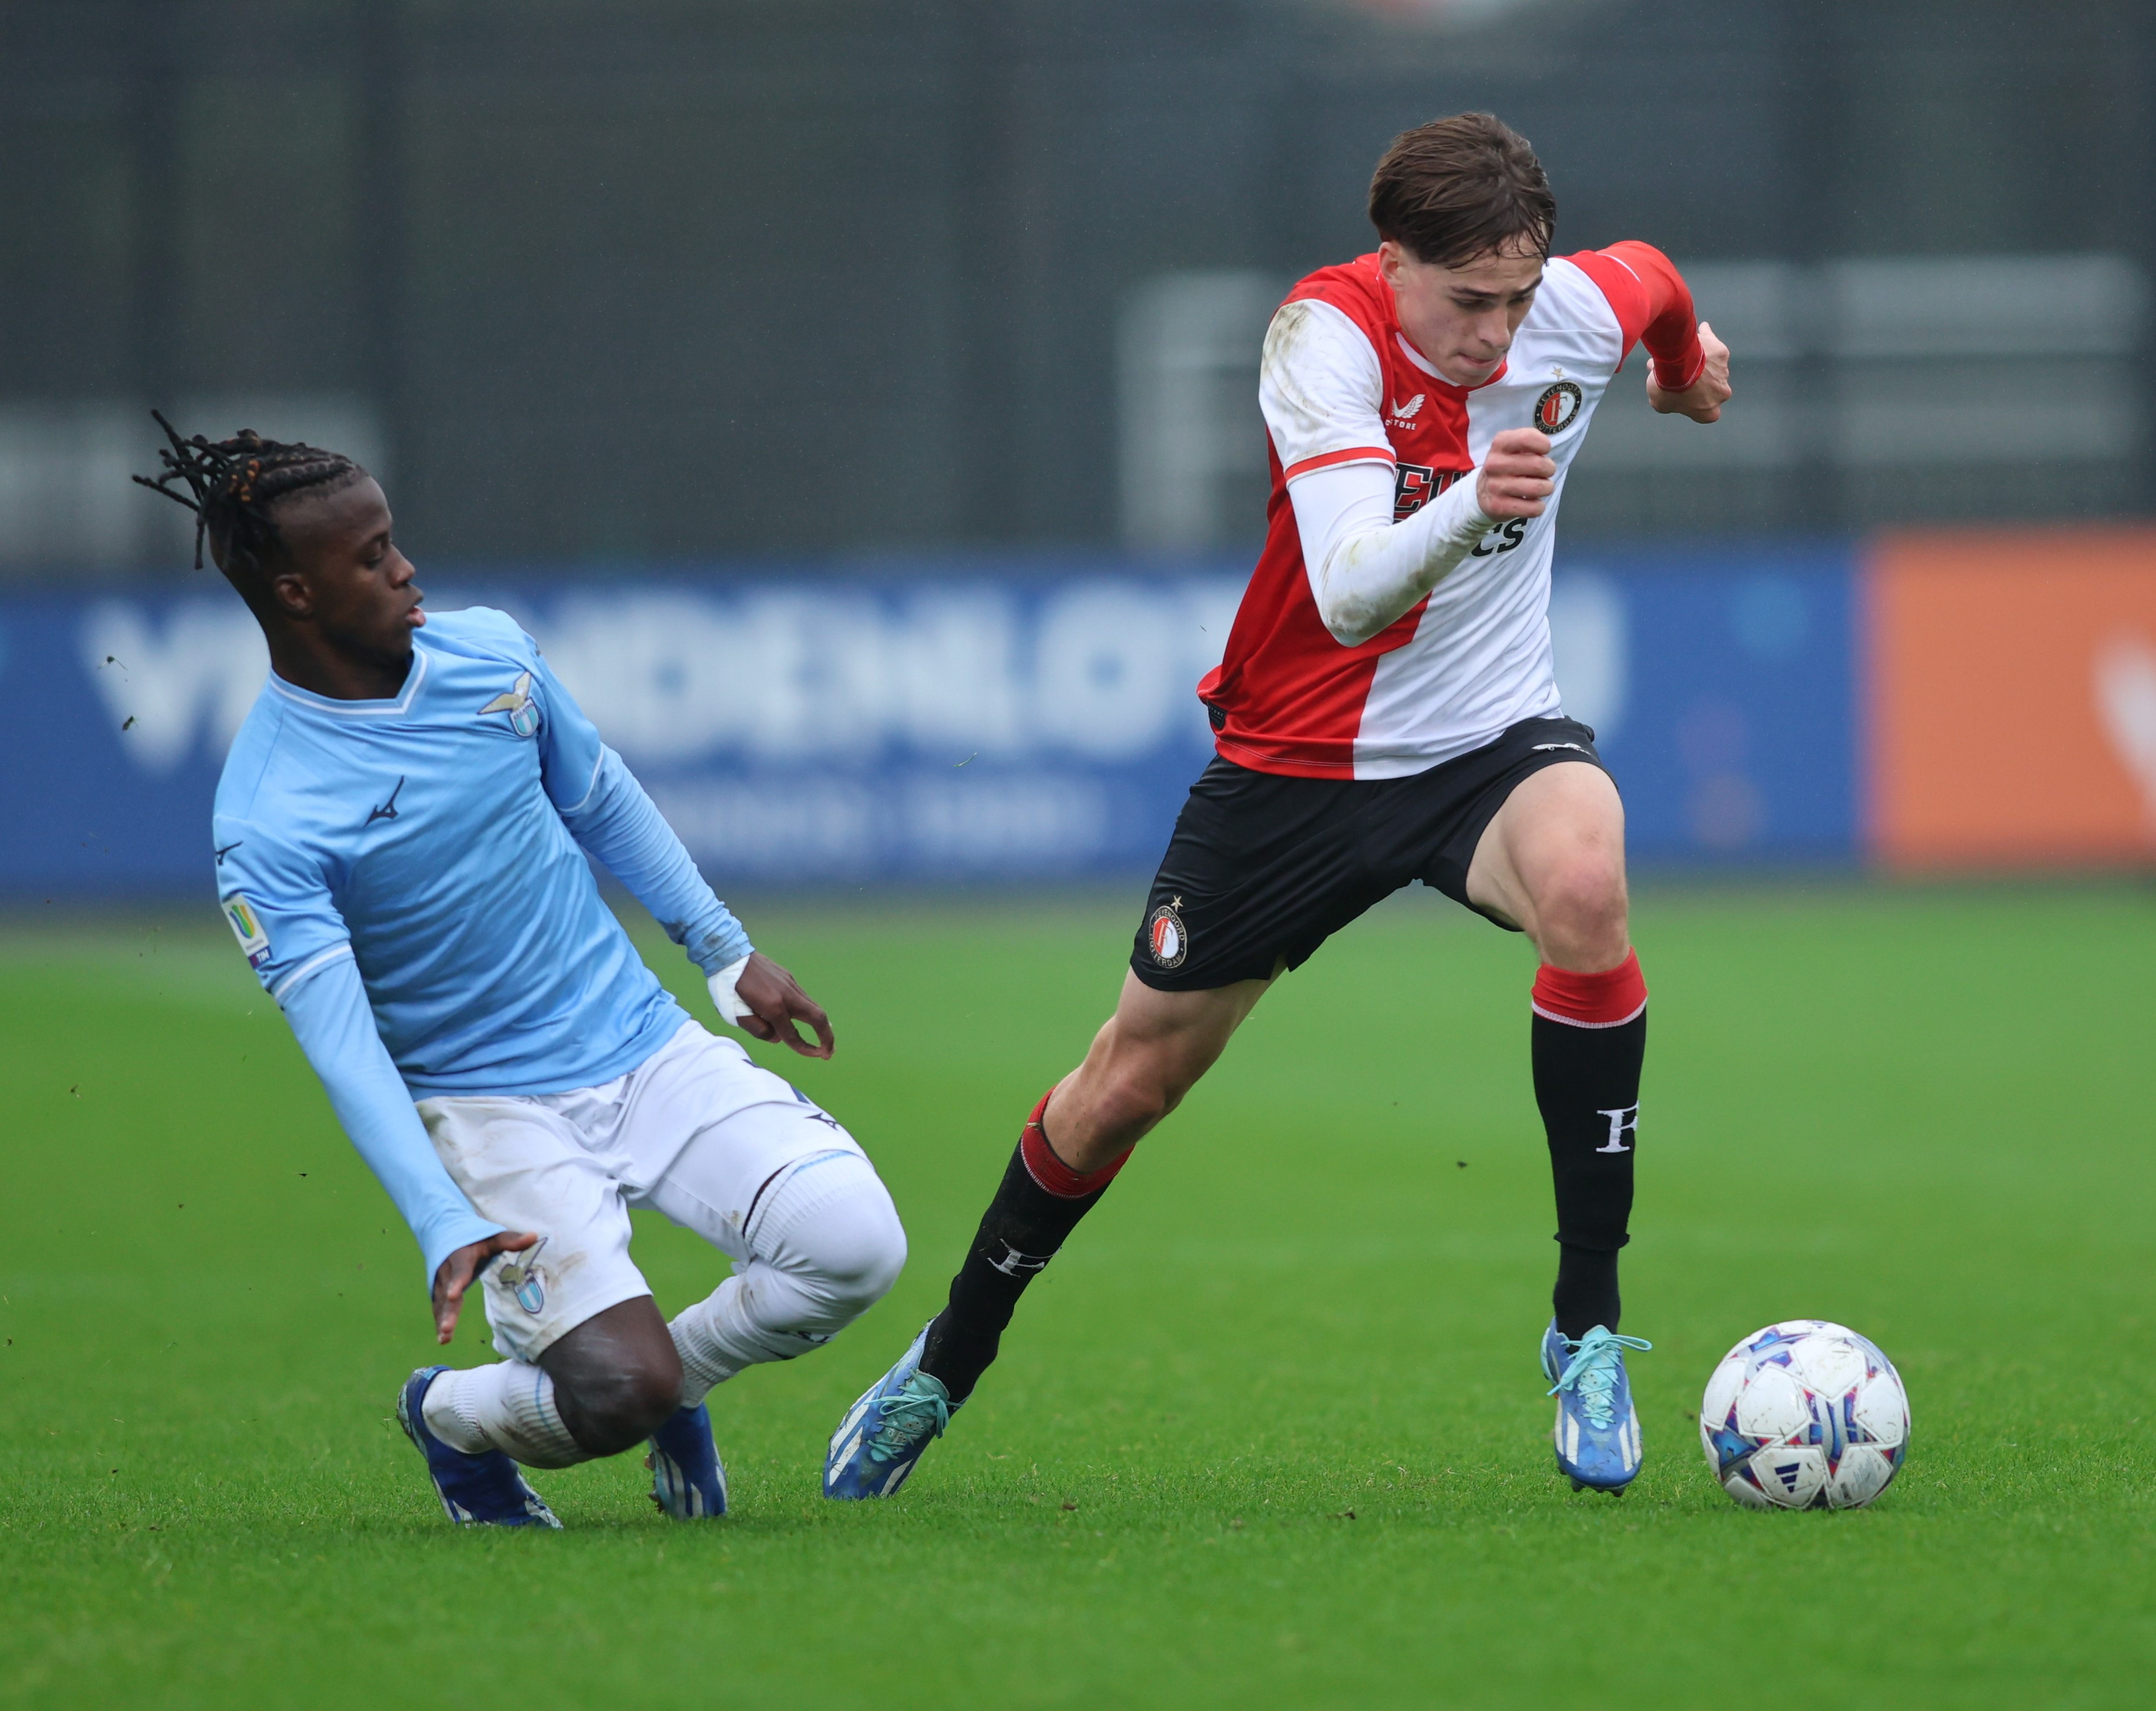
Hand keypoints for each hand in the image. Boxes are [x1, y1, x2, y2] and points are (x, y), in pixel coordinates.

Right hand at [431, 1230, 537, 1344]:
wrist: (444, 1232)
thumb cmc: (474, 1237)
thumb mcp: (493, 1237)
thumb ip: (511, 1240)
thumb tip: (534, 1236)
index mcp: (461, 1257)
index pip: (460, 1271)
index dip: (457, 1282)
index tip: (453, 1294)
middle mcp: (447, 1271)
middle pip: (447, 1293)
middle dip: (447, 1311)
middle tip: (447, 1329)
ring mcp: (440, 1281)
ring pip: (441, 1302)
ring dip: (442, 1319)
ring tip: (444, 1338)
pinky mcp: (438, 1289)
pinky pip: (438, 1306)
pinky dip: (439, 1320)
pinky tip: (443, 1338)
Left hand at [732, 950, 835, 1058]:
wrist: (728, 955)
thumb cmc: (727, 988)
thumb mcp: (735, 1015)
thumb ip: (759, 1030)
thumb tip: (778, 1037)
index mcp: (773, 1007)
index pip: (793, 1035)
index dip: (806, 1049)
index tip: (816, 1055)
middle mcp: (787, 995)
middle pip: (818, 1018)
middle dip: (828, 1037)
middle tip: (829, 1052)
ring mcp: (789, 983)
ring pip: (813, 1006)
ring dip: (821, 1024)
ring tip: (824, 1038)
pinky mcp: (788, 977)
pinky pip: (803, 997)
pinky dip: (809, 1011)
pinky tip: (805, 1017)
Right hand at [1476, 428, 1555, 519]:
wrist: (1482, 492)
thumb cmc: (1507, 466)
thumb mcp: (1512, 446)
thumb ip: (1530, 440)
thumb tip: (1545, 449)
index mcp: (1500, 444)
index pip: (1527, 439)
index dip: (1544, 445)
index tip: (1544, 451)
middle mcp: (1494, 464)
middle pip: (1539, 465)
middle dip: (1550, 469)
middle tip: (1545, 473)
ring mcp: (1495, 487)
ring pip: (1539, 488)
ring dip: (1547, 488)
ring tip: (1541, 488)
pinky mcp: (1499, 507)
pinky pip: (1533, 508)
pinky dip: (1539, 506)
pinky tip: (1532, 502)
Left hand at [1647, 320, 1730, 421]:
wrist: (1677, 362)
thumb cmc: (1668, 387)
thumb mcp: (1660, 403)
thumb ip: (1666, 403)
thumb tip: (1665, 394)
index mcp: (1710, 411)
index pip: (1706, 412)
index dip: (1693, 403)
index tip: (1682, 395)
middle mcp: (1722, 393)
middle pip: (1708, 388)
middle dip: (1694, 381)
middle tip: (1676, 373)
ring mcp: (1724, 372)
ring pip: (1710, 366)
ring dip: (1696, 362)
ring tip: (1676, 353)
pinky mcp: (1723, 353)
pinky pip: (1714, 345)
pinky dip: (1706, 339)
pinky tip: (1698, 332)